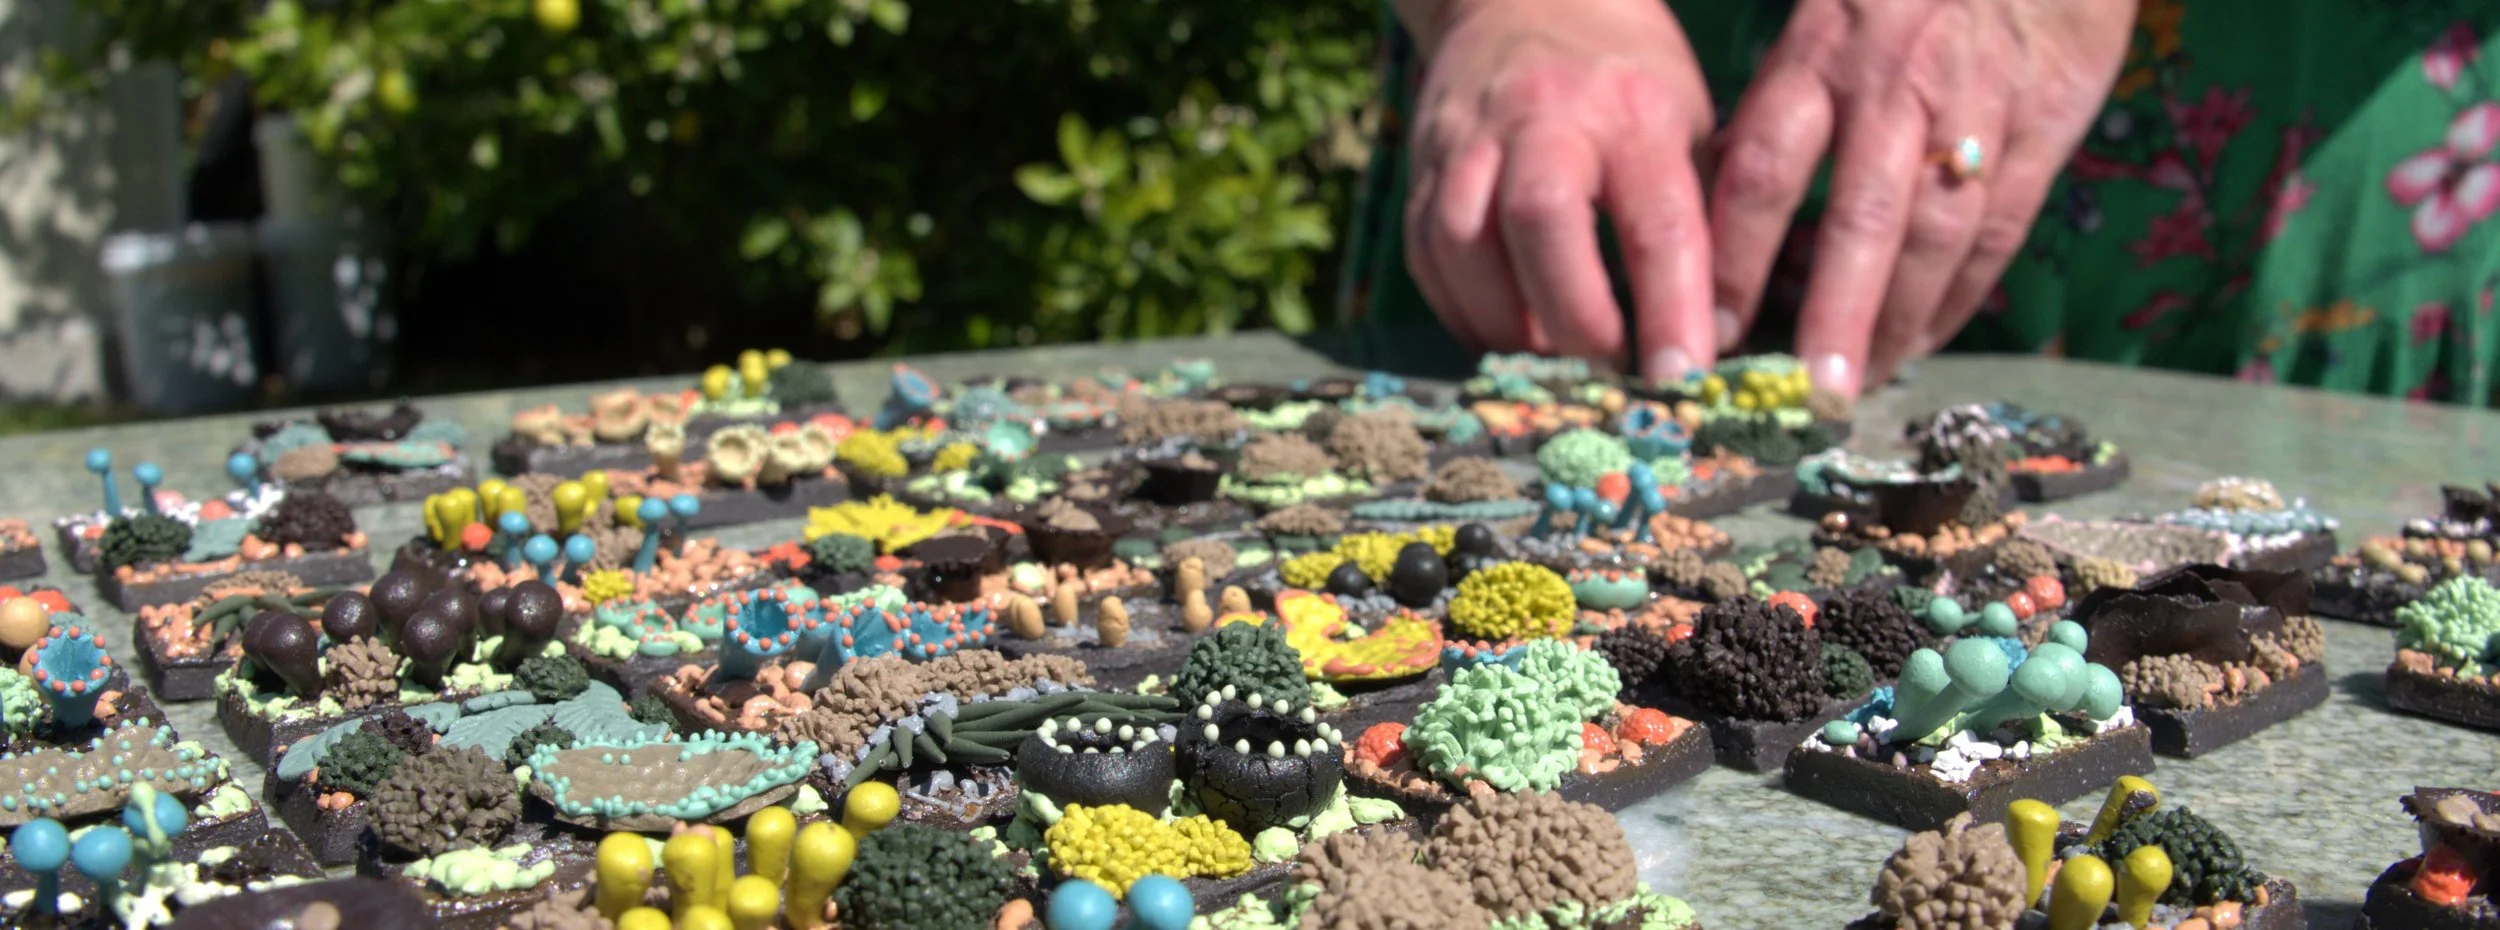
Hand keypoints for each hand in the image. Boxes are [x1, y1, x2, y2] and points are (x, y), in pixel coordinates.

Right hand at [1401, 0, 1718, 380]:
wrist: (1527, 2)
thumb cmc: (1627, 82)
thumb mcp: (1687, 125)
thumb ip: (1699, 219)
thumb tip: (1713, 337)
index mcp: (1632, 111)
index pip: (1657, 221)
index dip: (1669, 309)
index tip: (1680, 377)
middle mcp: (1543, 117)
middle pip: (1540, 220)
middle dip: (1572, 313)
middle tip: (1604, 364)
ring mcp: (1470, 139)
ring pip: (1462, 242)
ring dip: (1504, 321)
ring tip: (1547, 354)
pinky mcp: (1422, 166)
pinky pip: (1426, 254)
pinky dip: (1461, 310)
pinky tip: (1502, 331)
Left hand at [1706, 0, 2133, 396]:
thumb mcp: (1825, 10)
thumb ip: (1779, 100)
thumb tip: (1716, 203)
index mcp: (1823, 50)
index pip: (1763, 169)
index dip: (1736, 260)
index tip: (1710, 332)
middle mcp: (1898, 85)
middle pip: (1858, 222)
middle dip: (1829, 318)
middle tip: (1804, 395)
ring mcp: (1978, 108)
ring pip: (1935, 238)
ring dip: (1896, 322)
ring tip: (1858, 381)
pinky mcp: (2046, 126)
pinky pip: (1999, 231)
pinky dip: (1960, 297)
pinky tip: (1922, 340)